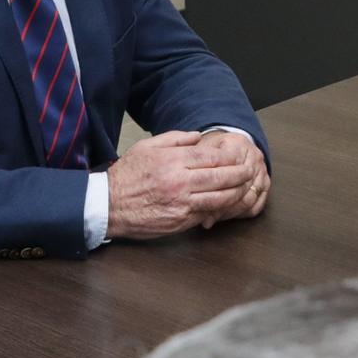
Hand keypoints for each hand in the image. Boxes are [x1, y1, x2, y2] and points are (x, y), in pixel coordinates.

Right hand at [105, 129, 252, 238]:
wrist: (107, 205)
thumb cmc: (126, 176)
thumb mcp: (147, 147)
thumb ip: (175, 139)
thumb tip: (197, 136)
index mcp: (173, 161)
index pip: (212, 157)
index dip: (231, 157)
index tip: (240, 156)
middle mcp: (180, 182)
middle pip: (222, 177)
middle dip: (240, 174)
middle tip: (250, 172)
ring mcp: (181, 204)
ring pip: (219, 198)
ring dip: (236, 193)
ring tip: (245, 188)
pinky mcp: (180, 221)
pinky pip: (206, 213)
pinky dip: (219, 209)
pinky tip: (227, 204)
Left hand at [191, 131, 269, 224]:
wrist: (232, 145)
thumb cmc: (214, 149)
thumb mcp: (203, 149)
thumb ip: (197, 163)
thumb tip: (191, 181)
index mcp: (238, 145)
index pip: (229, 171)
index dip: (213, 189)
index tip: (199, 201)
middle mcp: (254, 157)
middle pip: (240, 188)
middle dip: (221, 204)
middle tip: (206, 216)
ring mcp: (262, 171)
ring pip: (249, 198)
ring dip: (230, 211)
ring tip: (214, 218)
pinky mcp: (265, 183)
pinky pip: (257, 204)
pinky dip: (242, 213)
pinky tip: (227, 215)